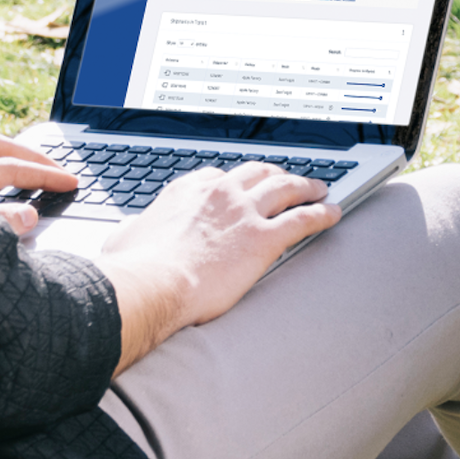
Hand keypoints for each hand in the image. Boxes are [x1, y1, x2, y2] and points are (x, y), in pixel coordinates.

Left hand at [0, 132, 76, 236]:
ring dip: (14, 155)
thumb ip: (0, 223)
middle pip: (0, 146)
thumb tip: (30, 215)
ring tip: (37, 169)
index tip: (69, 182)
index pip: (12, 168)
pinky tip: (1, 179)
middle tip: (59, 170)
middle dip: (34, 156)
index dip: (44, 175)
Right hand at [95, 162, 341, 374]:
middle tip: (287, 180)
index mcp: (188, 191)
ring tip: (319, 188)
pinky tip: (332, 214)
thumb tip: (130, 231)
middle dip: (276, 174)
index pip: (220, 176)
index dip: (236, 181)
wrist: (154, 284)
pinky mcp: (265, 238)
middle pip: (258, 174)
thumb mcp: (126, 238)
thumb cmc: (137, 269)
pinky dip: (322, 213)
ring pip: (285, 188)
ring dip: (305, 186)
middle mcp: (220, 194)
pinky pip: (303, 218)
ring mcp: (244, 212)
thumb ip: (135, 229)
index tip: (242, 186)